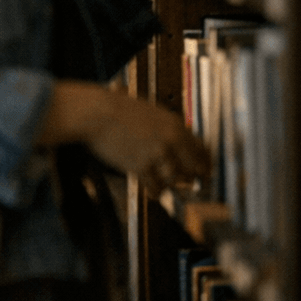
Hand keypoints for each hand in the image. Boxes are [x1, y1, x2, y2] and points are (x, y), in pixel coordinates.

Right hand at [83, 91, 209, 194]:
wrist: (95, 113)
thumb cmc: (116, 108)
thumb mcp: (149, 110)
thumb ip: (166, 125)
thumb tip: (177, 136)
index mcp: (175, 124)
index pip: (202, 149)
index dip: (205, 163)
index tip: (204, 171)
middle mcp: (171, 140)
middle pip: (194, 168)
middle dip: (192, 178)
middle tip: (190, 184)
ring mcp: (157, 154)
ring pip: (175, 179)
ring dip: (170, 184)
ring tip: (165, 187)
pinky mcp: (141, 166)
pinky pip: (155, 186)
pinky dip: (155, 191)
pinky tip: (152, 192)